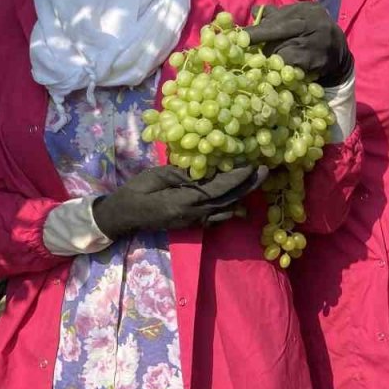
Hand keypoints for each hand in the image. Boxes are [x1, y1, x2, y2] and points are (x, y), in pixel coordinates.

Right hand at [91, 166, 263, 239]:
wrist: (123, 216)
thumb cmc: (136, 191)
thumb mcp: (158, 175)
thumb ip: (183, 174)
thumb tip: (206, 167)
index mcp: (185, 201)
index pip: (218, 188)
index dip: (236, 177)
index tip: (252, 165)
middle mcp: (194, 214)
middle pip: (228, 199)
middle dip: (248, 185)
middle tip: (265, 170)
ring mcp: (193, 221)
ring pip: (225, 209)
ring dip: (242, 195)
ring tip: (257, 181)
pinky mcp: (191, 224)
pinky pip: (216, 218)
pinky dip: (230, 210)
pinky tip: (240, 205)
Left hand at [245, 2, 354, 86]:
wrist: (337, 52)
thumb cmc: (310, 33)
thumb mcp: (297, 19)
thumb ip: (277, 16)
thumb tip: (255, 11)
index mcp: (306, 10)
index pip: (277, 19)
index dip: (258, 30)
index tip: (239, 37)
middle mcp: (314, 22)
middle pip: (279, 32)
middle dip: (261, 42)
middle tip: (245, 50)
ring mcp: (317, 41)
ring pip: (283, 51)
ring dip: (272, 58)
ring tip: (269, 62)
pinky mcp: (318, 60)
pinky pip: (291, 66)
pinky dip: (283, 70)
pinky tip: (283, 71)